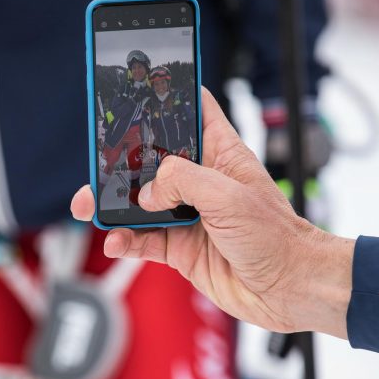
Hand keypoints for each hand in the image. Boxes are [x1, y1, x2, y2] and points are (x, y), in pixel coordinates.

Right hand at [71, 88, 353, 337]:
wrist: (288, 288)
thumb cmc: (276, 237)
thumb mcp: (229, 195)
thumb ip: (182, 182)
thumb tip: (146, 192)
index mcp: (219, 153)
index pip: (191, 112)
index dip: (166, 98)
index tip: (136, 90)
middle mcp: (200, 181)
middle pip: (150, 160)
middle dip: (119, 161)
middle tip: (95, 165)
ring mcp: (188, 214)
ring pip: (138, 202)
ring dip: (112, 205)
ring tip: (91, 208)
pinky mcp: (180, 247)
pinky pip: (142, 240)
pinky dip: (124, 240)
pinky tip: (116, 242)